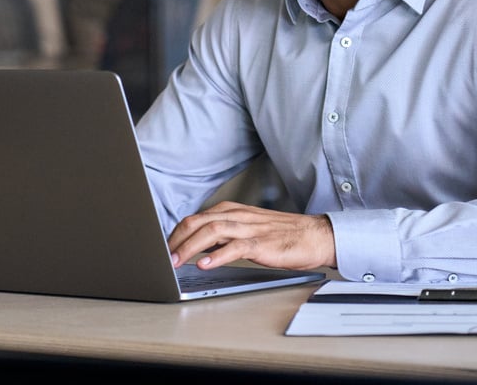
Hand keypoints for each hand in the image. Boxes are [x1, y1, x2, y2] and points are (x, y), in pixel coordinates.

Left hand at [167, 201, 335, 270]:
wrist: (315, 235)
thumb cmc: (282, 235)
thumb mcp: (247, 230)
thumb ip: (223, 235)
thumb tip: (197, 247)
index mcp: (231, 211)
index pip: (194, 219)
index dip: (175, 234)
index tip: (162, 250)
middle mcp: (237, 216)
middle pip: (197, 222)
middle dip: (175, 240)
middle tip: (162, 258)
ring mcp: (249, 229)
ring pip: (211, 232)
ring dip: (189, 248)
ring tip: (175, 262)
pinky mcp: (262, 244)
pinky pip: (235, 247)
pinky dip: (217, 256)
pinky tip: (204, 264)